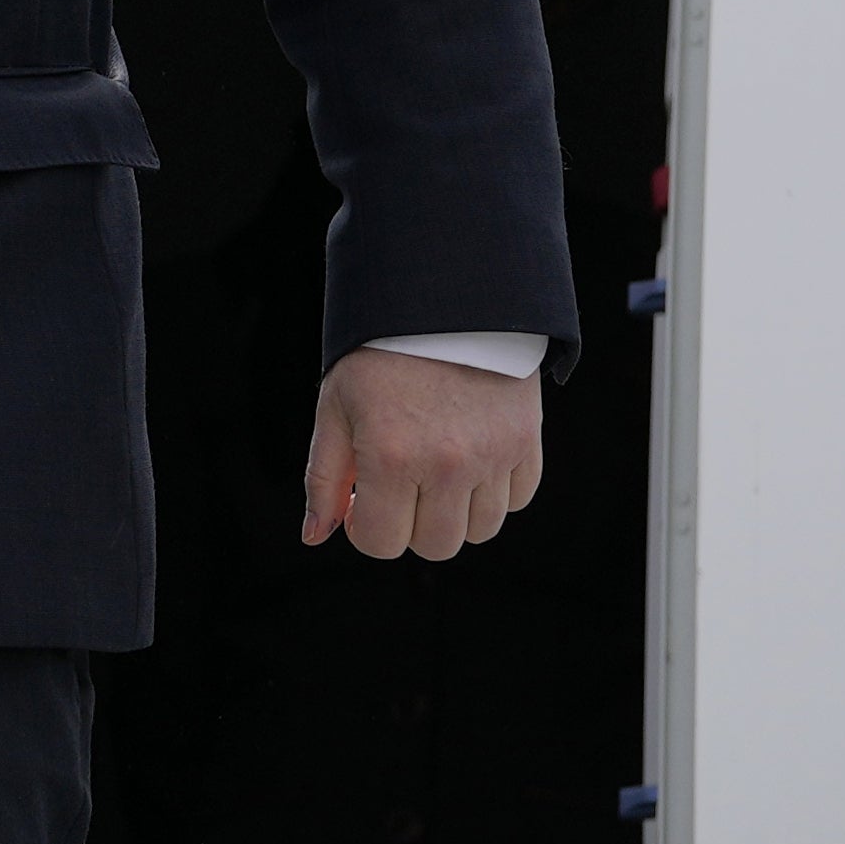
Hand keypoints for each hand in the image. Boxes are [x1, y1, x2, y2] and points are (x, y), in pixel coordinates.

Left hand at [301, 347, 539, 561]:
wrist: (444, 296)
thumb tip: (317, 535)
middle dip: (411, 526)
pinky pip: (518, 499)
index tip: (364, 499)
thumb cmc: (380, 354)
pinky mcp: (527, 439)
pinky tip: (473, 458)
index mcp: (391, 456)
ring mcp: (493, 453)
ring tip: (438, 471)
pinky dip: (496, 491)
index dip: (366, 528)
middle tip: (402, 484)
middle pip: (436, 546)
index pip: (382, 542)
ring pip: (481, 530)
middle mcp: (447, 463)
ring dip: (456, 512)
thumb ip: (323, 477)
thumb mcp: (335, 408)